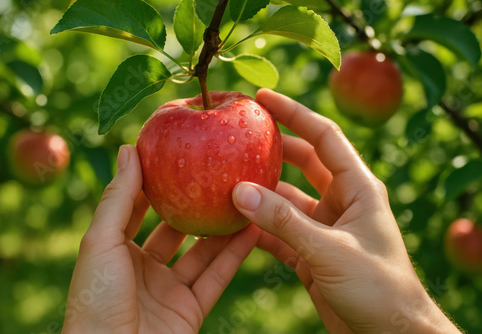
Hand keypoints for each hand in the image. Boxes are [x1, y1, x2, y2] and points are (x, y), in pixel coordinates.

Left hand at [63, 145, 258, 333]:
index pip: (138, 209)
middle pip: (175, 230)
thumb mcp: (101, 243)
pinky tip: (252, 230)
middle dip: (195, 205)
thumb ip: (118, 198)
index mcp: (115, 252)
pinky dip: (236, 255)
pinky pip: (217, 277)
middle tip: (217, 175)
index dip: (155, 183)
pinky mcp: (191, 310)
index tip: (176, 155)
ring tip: (242, 197)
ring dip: (222, 228)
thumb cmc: (95, 302)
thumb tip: (128, 149)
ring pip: (202, 253)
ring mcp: (168, 291)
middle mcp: (143, 270)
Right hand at [233, 89, 460, 333]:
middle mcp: (340, 199)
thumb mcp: (330, 250)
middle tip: (238, 132)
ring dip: (260, 189)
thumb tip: (239, 191)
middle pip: (301, 161)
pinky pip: (278, 228)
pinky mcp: (310, 249)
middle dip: (272, 146)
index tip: (263, 98)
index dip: (294, 113)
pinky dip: (257, 224)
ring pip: (285, 197)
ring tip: (226, 176)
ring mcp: (324, 224)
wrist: (389, 333)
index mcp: (358, 187)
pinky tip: (232, 220)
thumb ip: (284, 221)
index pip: (324, 136)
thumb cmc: (377, 288)